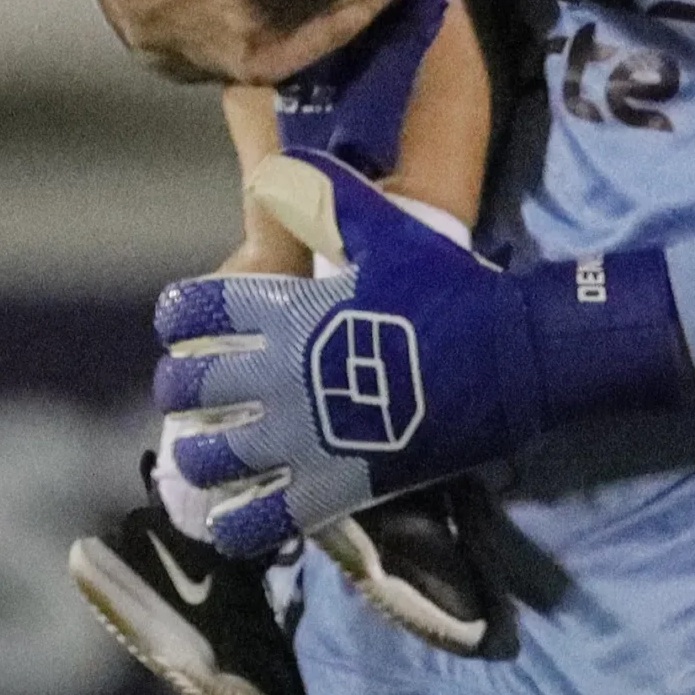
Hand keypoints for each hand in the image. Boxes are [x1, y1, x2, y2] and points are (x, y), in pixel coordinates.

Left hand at [153, 151, 691, 556]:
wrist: (513, 358)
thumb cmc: (450, 290)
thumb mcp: (388, 231)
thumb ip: (324, 200)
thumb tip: (269, 170)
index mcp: (288, 311)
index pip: (195, 311)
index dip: (181, 315)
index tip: (189, 322)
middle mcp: (281, 376)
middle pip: (188, 389)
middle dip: (181, 387)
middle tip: (196, 388)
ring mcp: (302, 439)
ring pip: (209, 460)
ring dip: (201, 453)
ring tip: (215, 449)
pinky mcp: (331, 489)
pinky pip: (255, 524)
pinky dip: (237, 523)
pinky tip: (241, 512)